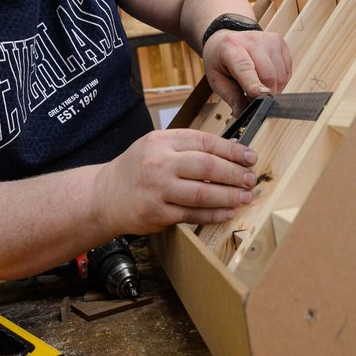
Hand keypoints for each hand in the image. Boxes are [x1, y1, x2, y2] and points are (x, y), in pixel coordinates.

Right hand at [92, 129, 258, 233]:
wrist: (105, 195)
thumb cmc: (137, 169)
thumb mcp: (155, 146)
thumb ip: (186, 147)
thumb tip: (229, 154)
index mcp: (161, 141)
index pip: (203, 142)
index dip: (231, 150)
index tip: (249, 157)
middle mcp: (158, 163)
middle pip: (206, 167)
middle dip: (233, 174)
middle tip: (250, 178)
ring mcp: (157, 189)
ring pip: (202, 194)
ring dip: (228, 196)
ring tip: (245, 196)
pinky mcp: (157, 213)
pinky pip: (192, 214)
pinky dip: (213, 214)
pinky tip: (227, 212)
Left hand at [202, 29, 291, 111]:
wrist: (226, 38)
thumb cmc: (220, 59)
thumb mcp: (217, 79)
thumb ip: (231, 96)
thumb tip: (243, 114)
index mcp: (231, 47)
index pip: (245, 67)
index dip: (255, 84)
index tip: (262, 97)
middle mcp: (252, 40)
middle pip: (268, 73)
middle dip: (266, 93)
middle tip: (256, 99)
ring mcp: (269, 40)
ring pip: (280, 75)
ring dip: (273, 88)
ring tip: (259, 86)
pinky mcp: (280, 42)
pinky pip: (286, 71)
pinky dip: (280, 80)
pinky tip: (267, 78)